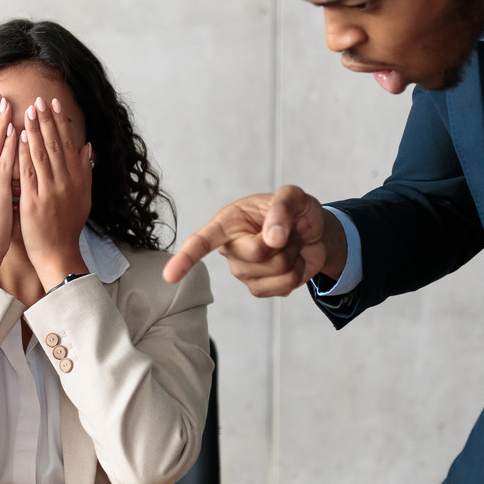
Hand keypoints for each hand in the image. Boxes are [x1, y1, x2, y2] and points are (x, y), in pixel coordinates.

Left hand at [18, 95, 92, 283]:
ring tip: (28, 111)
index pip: (67, 145)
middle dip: (46, 120)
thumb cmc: (68, 227)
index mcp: (75, 180)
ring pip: (41, 155)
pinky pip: (28, 174)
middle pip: (54, 145)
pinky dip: (23, 154)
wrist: (59, 254)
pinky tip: (18, 138)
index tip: (54, 104)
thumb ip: (84, 171)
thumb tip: (86, 147)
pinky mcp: (34, 202)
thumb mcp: (83, 198)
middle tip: (39, 99)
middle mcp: (64, 183)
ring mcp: (49, 192)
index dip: (60, 123)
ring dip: (34, 131)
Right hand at [163, 185, 344, 293]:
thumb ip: (281, 209)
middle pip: (256, 254)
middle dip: (283, 241)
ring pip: (276, 271)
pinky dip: (300, 271)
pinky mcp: (261, 288)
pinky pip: (285, 286)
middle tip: (290, 230)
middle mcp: (230, 249)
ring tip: (292, 243)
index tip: (169, 276)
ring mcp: (244, 272)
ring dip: (295, 255)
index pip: (201, 242)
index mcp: (228, 223)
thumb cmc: (296, 210)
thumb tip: (272, 239)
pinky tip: (294, 261)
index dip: (185, 258)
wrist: (314, 232)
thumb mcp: (293, 196)